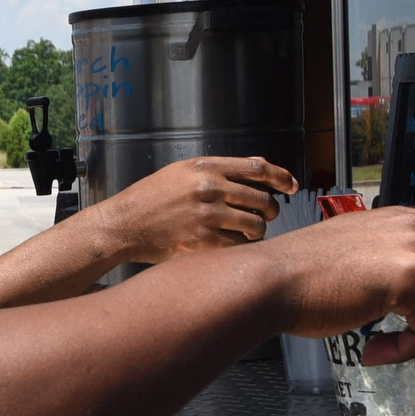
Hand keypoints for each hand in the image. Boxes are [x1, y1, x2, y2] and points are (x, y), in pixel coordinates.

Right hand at [89, 157, 297, 262]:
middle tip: (267, 216)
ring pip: (255, 226)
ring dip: (258, 232)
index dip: (281, 177)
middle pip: (262, 199)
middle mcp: (208, 189)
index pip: (257, 168)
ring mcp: (206, 216)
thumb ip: (218, 170)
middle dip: (271, 211)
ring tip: (248, 232)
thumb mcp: (181, 173)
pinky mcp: (202, 241)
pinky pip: (238, 246)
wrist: (123, 224)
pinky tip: (233, 245)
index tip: (291, 185)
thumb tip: (258, 167)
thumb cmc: (150, 198)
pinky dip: (241, 248)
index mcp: (204, 168)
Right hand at [264, 209, 414, 375]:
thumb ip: (395, 275)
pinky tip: (377, 351)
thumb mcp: (357, 263)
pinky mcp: (408, 276)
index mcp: (403, 221)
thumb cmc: (302, 280)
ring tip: (390, 355)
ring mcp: (413, 248)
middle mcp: (413, 227)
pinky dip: (410, 349)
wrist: (271, 282)